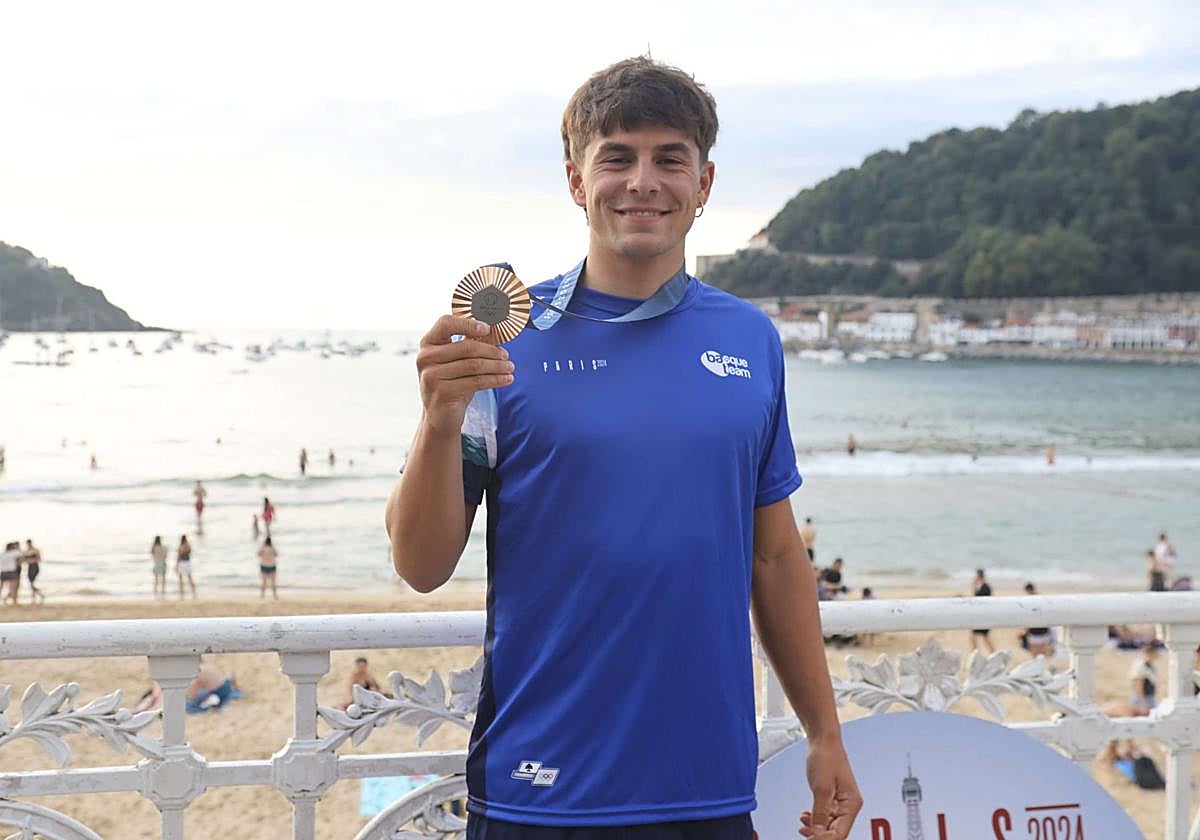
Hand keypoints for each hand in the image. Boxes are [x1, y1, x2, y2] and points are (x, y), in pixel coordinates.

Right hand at [415, 315, 514, 434]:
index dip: (468, 323)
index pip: (446, 323)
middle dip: (491, 351)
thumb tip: (495, 332)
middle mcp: (426, 357)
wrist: (440, 416)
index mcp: (428, 343)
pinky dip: (495, 379)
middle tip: (506, 355)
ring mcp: (431, 376)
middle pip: (466, 347)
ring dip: (496, 366)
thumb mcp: (458, 362)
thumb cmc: (452, 384)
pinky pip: (476, 381)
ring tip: (509, 368)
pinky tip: (506, 379)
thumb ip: (471, 344)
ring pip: (474, 365)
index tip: (487, 328)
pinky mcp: (442, 392)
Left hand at [799, 736, 860, 838]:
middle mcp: (848, 805)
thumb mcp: (821, 788)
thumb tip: (819, 833)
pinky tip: (806, 816)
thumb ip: (820, 812)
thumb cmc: (826, 757)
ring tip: (803, 822)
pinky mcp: (831, 798)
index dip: (824, 839)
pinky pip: (824, 815)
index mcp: (852, 804)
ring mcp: (840, 802)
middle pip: (835, 831)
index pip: (840, 833)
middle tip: (802, 831)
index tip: (810, 838)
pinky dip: (815, 818)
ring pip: (828, 825)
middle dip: (819, 834)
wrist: (823, 741)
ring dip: (815, 826)